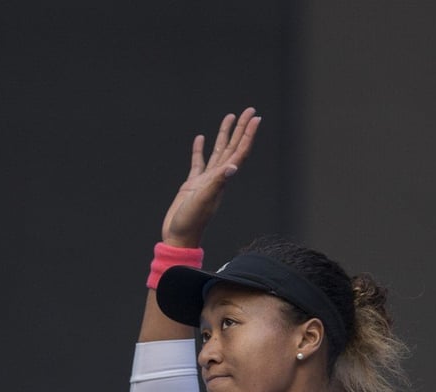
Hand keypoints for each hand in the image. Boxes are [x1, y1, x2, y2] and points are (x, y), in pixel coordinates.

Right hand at [161, 107, 261, 246]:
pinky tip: (200, 139)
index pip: (239, 151)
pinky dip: (200, 149)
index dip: (248, 134)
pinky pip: (198, 162)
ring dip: (224, 134)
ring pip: (217, 151)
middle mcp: (218, 177)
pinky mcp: (192, 184)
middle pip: (232, 147)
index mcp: (222, 178)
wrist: (179, 237)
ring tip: (230, 117)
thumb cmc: (191, 221)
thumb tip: (233, 167)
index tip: (256, 118)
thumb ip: (217, 183)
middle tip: (249, 110)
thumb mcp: (204, 200)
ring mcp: (205, 180)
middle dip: (241, 129)